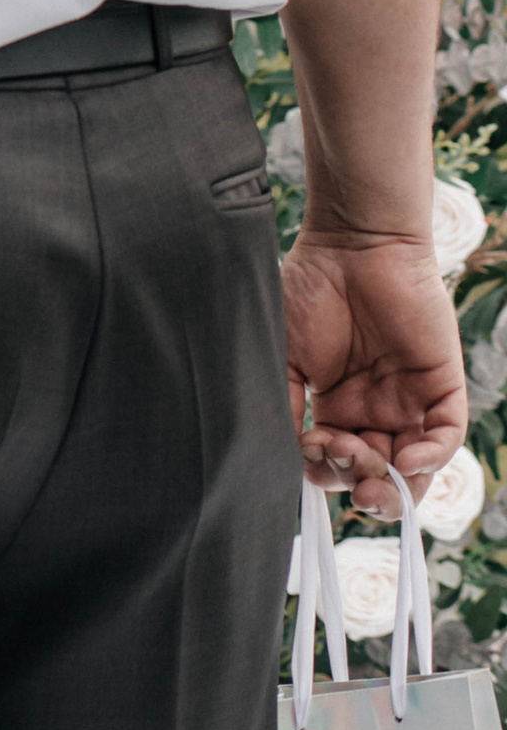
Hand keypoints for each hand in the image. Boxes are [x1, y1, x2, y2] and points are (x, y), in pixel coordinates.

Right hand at [281, 229, 467, 514]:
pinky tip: (405, 459)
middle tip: (341, 461)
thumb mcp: (283, 355)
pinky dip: (430, 458)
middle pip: (377, 477)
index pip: (337, 465)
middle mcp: (375, 411)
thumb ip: (284, 406)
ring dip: (395, 487)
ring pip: (415, 469)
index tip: (309, 448)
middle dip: (359, 487)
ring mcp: (410, 401)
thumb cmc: (308, 288)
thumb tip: (283, 460)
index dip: (325, 472)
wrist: (350, 242)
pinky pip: (446, 437)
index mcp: (336, 408)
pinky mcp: (441, 385)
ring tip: (370, 476)